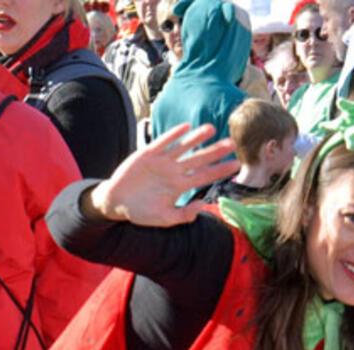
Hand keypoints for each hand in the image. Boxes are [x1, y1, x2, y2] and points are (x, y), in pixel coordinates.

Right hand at [85, 122, 240, 226]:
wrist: (116, 203)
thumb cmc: (141, 212)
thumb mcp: (164, 218)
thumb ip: (184, 215)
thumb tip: (203, 207)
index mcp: (180, 186)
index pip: (205, 176)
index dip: (220, 170)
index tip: (236, 165)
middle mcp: (174, 172)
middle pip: (199, 159)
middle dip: (215, 152)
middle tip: (232, 143)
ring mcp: (162, 162)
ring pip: (183, 148)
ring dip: (197, 138)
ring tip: (211, 129)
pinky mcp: (148, 154)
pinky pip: (163, 143)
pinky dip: (173, 135)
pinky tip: (186, 127)